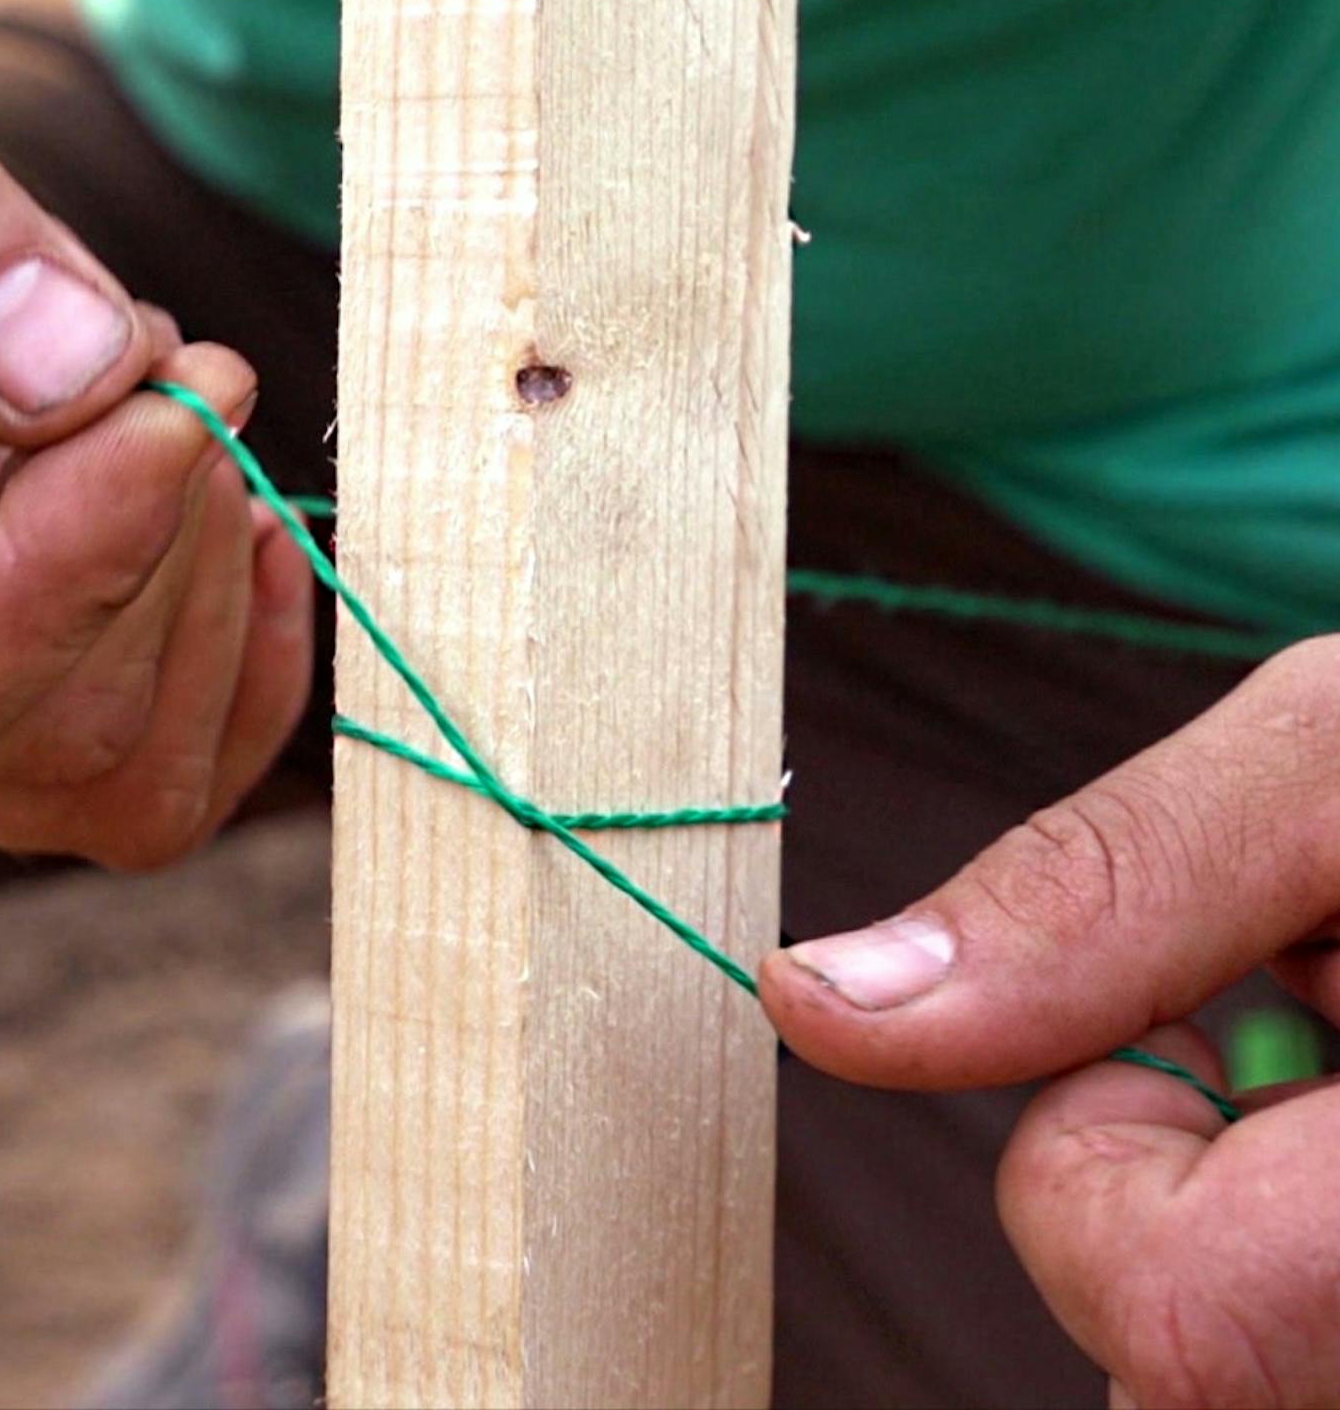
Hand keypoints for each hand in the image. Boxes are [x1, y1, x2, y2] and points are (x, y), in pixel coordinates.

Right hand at [0, 0, 313, 865]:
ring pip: (88, 780)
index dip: (72, 565)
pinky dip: (219, 660)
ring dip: (197, 602)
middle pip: (8, 741)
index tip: (187, 389)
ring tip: (185, 404)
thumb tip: (75, 371)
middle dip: (152, 550)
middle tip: (186, 357)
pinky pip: (117, 774)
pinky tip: (238, 512)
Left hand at [759, 642, 1339, 1407]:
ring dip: (1270, 1220)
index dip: (1115, 1168)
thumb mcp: (1337, 762)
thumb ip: (1096, 896)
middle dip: (1193, 1195)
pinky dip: (1311, 1236)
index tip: (1194, 1023)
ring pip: (1264, 1366)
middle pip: (1200, 1377)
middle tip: (1316, 1042)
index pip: (1173, 1322)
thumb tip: (822, 1004)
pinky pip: (1316, 1333)